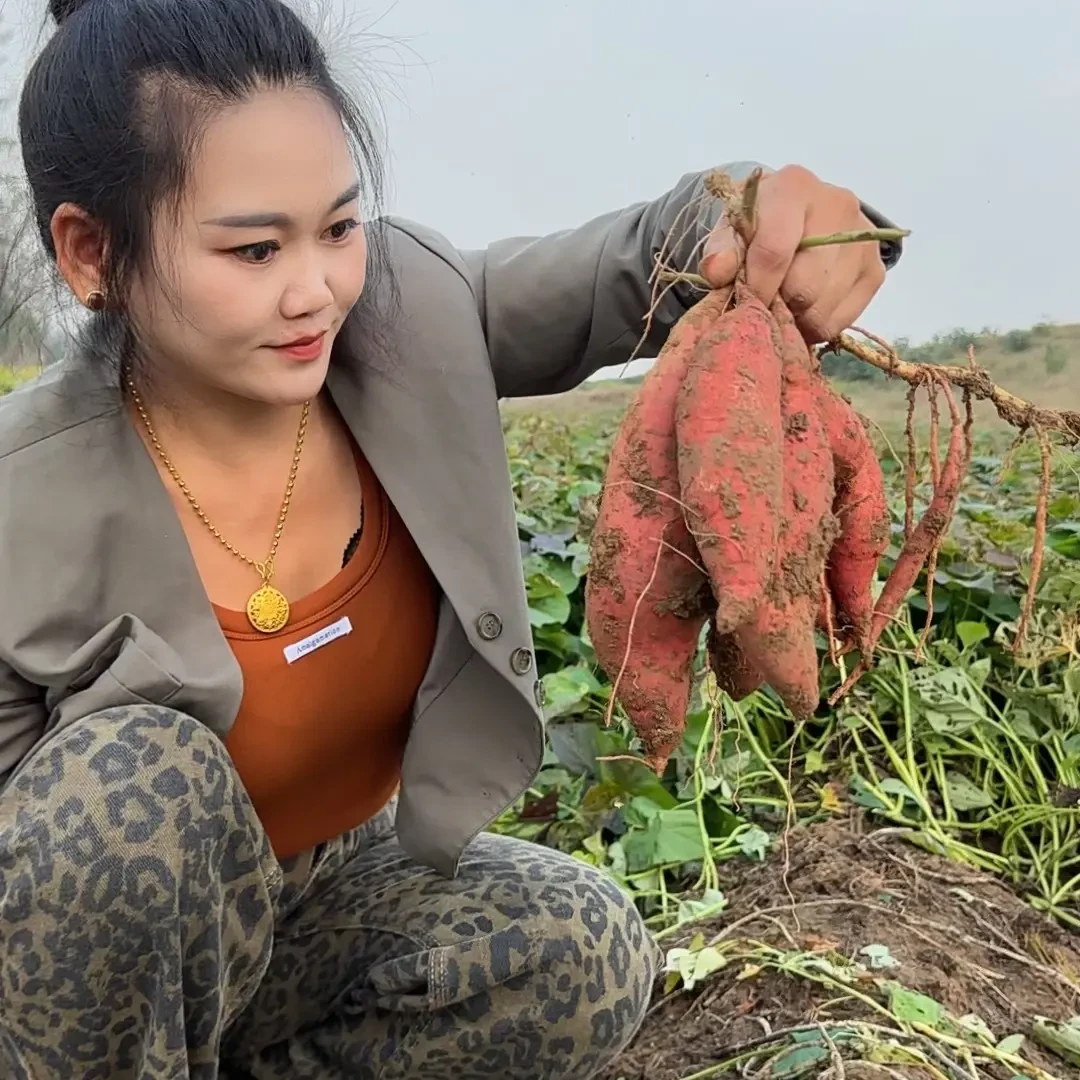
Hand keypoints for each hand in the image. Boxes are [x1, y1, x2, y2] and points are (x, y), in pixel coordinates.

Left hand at [699, 164, 886, 343]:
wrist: (797, 216)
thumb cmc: (759, 225)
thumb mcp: (731, 230)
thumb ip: (721, 250)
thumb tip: (718, 271)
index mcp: (794, 187)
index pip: (774, 251)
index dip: (757, 288)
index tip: (745, 304)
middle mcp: (837, 204)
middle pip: (804, 285)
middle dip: (778, 303)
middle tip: (765, 302)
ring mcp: (863, 238)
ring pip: (822, 307)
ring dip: (796, 318)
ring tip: (783, 304)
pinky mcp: (875, 270)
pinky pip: (841, 321)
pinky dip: (816, 326)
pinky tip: (803, 309)